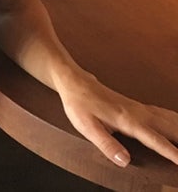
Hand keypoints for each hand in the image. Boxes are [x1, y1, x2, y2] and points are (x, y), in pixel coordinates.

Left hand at [59, 72, 177, 166]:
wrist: (76, 83)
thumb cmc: (79, 105)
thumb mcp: (87, 127)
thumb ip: (107, 144)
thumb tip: (125, 161)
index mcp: (129, 121)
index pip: (156, 141)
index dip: (172, 153)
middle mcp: (140, 114)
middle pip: (171, 129)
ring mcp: (141, 109)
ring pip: (170, 120)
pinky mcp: (139, 107)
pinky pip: (165, 114)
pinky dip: (176, 120)